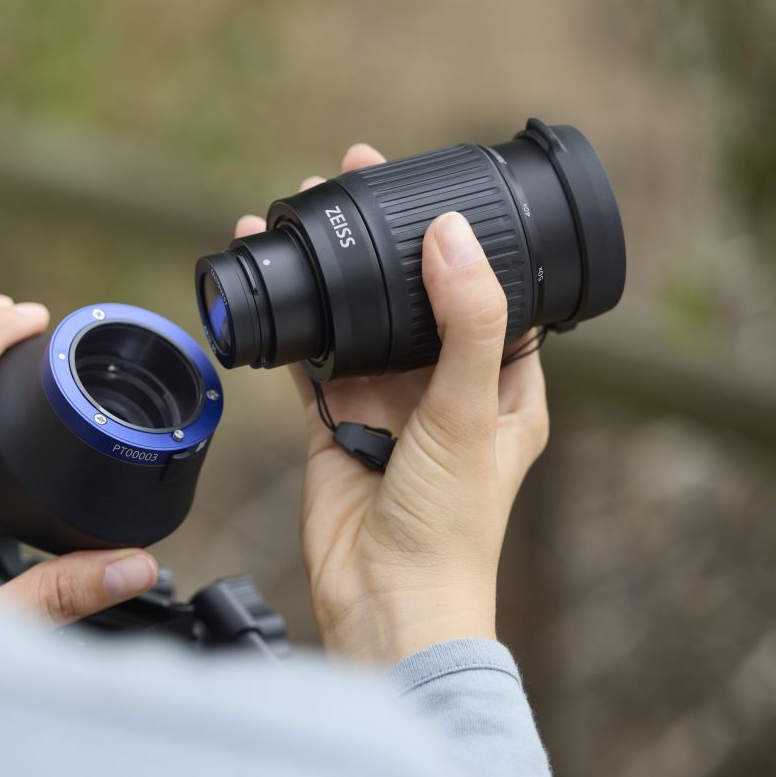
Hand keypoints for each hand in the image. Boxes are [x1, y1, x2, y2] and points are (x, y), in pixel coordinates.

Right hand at [235, 144, 549, 663]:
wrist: (387, 600)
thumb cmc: (451, 527)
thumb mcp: (468, 412)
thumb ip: (465, 323)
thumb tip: (451, 236)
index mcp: (501, 383)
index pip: (489, 289)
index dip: (462, 238)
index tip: (431, 185)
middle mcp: (444, 388)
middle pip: (415, 295)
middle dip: (386, 239)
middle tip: (352, 176)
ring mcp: (387, 404)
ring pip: (359, 320)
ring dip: (335, 273)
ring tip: (299, 215)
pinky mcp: (336, 424)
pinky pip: (313, 360)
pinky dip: (295, 325)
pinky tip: (274, 285)